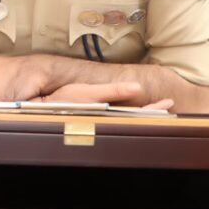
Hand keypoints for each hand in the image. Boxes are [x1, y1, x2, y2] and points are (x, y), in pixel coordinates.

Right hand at [35, 81, 173, 109]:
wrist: (39, 111)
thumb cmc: (62, 102)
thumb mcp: (87, 93)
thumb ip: (113, 91)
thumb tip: (137, 87)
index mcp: (108, 114)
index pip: (136, 114)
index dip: (154, 109)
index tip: (168, 104)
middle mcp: (107, 120)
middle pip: (135, 118)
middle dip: (152, 113)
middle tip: (169, 106)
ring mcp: (100, 121)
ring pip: (127, 119)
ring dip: (143, 114)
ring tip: (158, 109)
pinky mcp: (93, 119)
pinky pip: (116, 117)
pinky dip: (128, 114)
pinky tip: (133, 110)